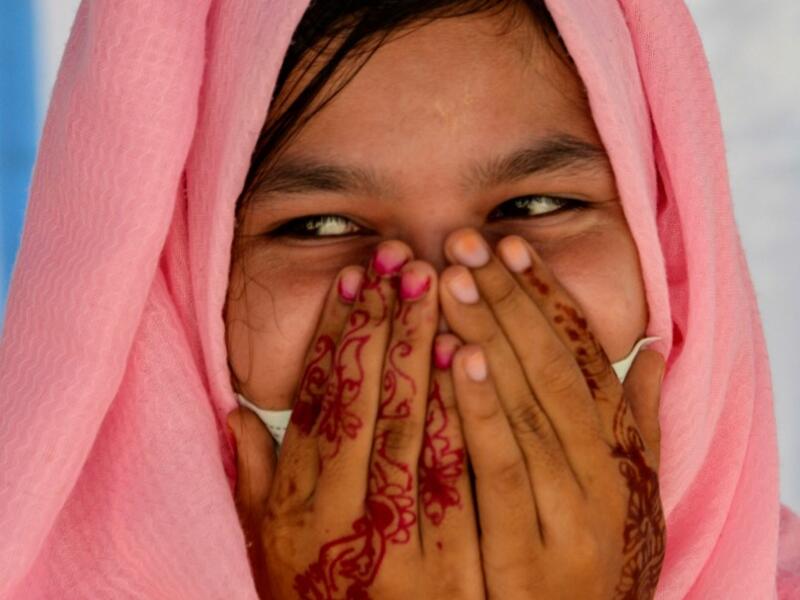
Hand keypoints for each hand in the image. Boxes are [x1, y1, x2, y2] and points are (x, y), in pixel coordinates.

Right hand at [227, 241, 482, 599]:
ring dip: (424, 353)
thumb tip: (237, 413)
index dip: (337, 335)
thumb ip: (255, 480)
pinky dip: (462, 413)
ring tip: (440, 289)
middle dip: (385, 325)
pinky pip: (455, 476)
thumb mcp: (270, 546)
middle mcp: (336, 516)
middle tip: (405, 260)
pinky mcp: (444, 567)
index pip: (317, 402)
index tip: (356, 277)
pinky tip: (471, 358)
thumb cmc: (319, 597)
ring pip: (410, 430)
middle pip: (365, 404)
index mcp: (294, 504)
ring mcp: (392, 542)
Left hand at [438, 229, 665, 598]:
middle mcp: (602, 475)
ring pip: (528, 408)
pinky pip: (501, 471)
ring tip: (455, 280)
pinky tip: (453, 362)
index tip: (512, 246)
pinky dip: (480, 412)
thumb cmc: (592, 557)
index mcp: (618, 451)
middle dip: (508, 300)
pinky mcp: (529, 558)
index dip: (547, 297)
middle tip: (468, 243)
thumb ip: (634, 422)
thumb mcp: (626, 491)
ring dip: (489, 337)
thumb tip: (649, 351)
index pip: (581, 357)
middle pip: (551, 369)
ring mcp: (570, 516)